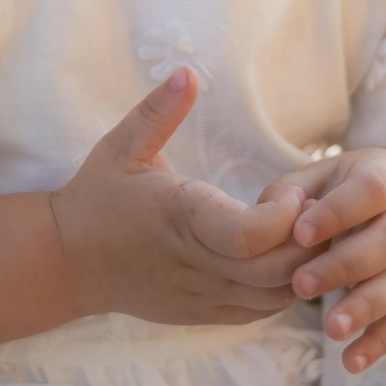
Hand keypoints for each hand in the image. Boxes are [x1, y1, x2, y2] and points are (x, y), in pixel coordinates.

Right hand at [49, 69, 314, 325]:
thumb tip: (188, 72)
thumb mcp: (121, 146)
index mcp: (180, 219)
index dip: (284, 218)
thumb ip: (158, 112)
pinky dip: (284, 289)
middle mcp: (196, 264)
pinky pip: (261, 311)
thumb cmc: (97, 197)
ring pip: (275, 296)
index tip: (292, 192)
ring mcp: (202, 294)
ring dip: (303, 267)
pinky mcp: (205, 313)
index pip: (249, 236)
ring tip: (305, 233)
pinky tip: (284, 258)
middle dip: (309, 241)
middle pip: (275, 270)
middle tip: (318, 210)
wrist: (68, 263)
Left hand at [269, 148, 385, 372]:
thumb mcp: (320, 178)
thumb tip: (275, 214)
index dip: (338, 212)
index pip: (372, 190)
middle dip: (346, 265)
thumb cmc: (344, 192)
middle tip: (301, 285)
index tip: (300, 234)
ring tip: (329, 329)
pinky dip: (381, 342)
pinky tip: (351, 361)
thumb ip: (290, 192)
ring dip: (366, 308)